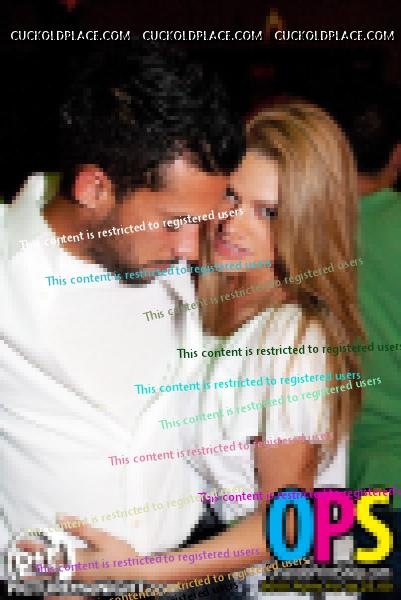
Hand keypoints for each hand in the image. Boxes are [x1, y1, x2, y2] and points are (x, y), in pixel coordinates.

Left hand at [17, 515, 139, 582]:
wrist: (137, 577)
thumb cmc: (122, 557)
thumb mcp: (102, 538)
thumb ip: (80, 528)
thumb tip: (61, 517)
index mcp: (76, 560)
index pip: (49, 552)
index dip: (34, 546)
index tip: (23, 541)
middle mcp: (74, 574)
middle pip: (47, 569)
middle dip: (31, 562)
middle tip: (20, 557)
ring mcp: (79, 584)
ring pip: (53, 581)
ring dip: (40, 575)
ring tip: (28, 574)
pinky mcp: (85, 588)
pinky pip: (64, 589)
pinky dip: (54, 586)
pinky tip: (53, 584)